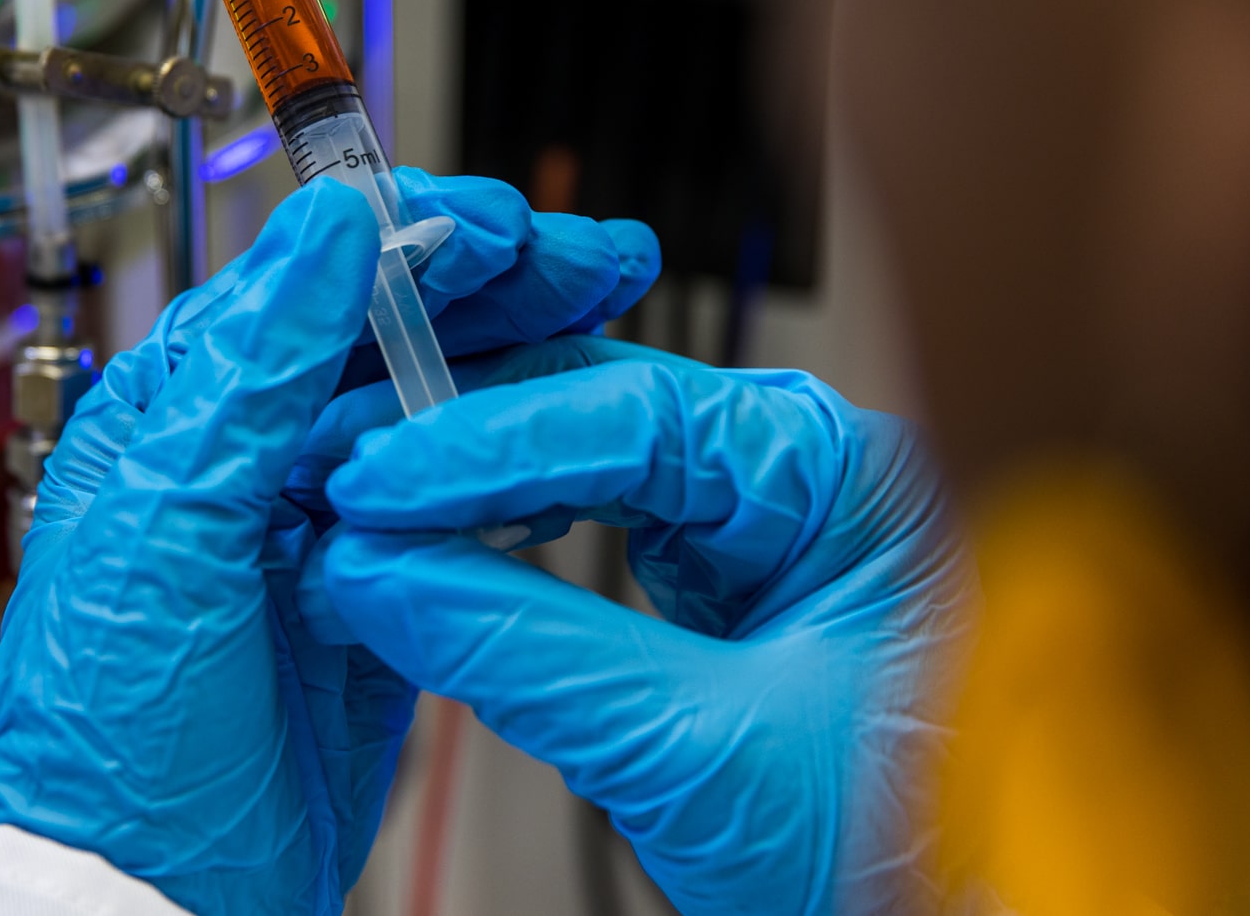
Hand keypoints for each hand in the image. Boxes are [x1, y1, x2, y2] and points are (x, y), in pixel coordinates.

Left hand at [0, 173, 658, 914]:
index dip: (414, 238)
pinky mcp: (382, 590)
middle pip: (390, 328)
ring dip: (522, 354)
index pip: (309, 281)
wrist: (146, 890)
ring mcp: (323, 521)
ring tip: (606, 310)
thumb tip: (328, 225)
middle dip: (495, 281)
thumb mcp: (170, 523)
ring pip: (438, 404)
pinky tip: (573, 438)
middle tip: (590, 256)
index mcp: (180, 412)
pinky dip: (521, 462)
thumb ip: (252, 370)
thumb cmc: (108, 726)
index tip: (502, 224)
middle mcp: (251, 452)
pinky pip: (462, 502)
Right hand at [302, 338, 974, 914]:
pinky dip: (507, 531)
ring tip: (378, 510)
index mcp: (839, 476)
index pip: (633, 414)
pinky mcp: (714, 572)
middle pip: (599, 406)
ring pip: (584, 454)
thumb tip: (389, 577)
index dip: (485, 443)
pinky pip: (593, 518)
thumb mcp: (695, 752)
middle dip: (466, 442)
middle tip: (351, 475)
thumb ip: (529, 654)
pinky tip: (445, 540)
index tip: (380, 481)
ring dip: (475, 482)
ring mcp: (754, 517)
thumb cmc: (898, 843)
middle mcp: (798, 471)